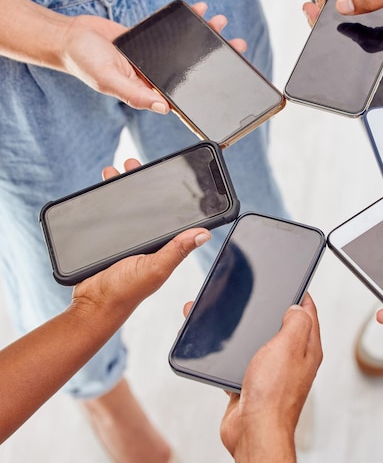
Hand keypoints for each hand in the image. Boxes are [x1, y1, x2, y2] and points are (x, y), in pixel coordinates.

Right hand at [61, 5, 245, 113]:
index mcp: (149, 91)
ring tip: (221, 23)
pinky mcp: (149, 39)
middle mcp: (155, 76)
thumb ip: (134, 94)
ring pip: (185, 48)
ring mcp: (153, 57)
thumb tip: (163, 107)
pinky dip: (186, 21)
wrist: (69, 37)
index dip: (205, 88)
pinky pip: (173, 31)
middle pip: (190, 67)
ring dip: (204, 35)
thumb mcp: (108, 81)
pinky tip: (201, 10)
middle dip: (214, 56)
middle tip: (237, 45)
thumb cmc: (84, 63)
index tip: (227, 79)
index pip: (183, 94)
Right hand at [72, 157, 210, 314]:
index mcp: (164, 244)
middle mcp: (149, 240)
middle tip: (136, 164)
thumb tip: (204, 233)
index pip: (175, 215)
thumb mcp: (156, 268)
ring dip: (123, 187)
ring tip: (117, 170)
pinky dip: (106, 200)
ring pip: (128, 206)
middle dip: (144, 183)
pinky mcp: (109, 240)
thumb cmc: (126, 291)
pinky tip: (103, 187)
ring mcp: (128, 239)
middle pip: (149, 205)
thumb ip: (177, 250)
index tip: (172, 174)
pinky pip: (108, 215)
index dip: (175, 195)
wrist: (93, 303)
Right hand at [218, 294, 321, 461]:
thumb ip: (296, 322)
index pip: (308, 312)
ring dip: (247, 331)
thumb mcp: (290, 345)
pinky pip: (241, 361)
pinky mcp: (251, 383)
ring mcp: (271, 372)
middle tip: (260, 296)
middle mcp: (292, 359)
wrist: (253, 431)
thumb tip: (297, 306)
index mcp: (307, 348)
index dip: (299, 294)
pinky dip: (231, 353)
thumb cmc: (273, 395)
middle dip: (269, 309)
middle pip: (281, 325)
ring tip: (236, 318)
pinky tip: (222, 348)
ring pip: (259, 342)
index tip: (292, 282)